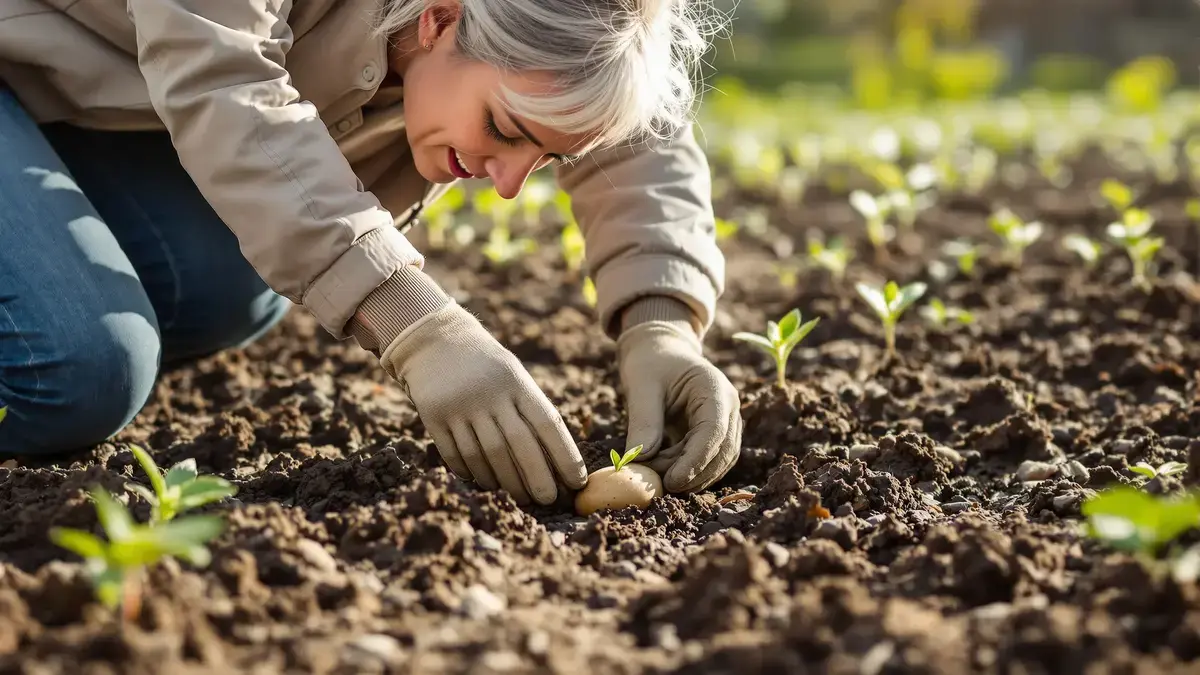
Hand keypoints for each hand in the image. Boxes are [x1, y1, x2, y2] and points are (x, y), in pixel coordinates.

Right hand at [379, 301, 586, 504]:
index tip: (578, 481)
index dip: (566, 456)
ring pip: (486, 456)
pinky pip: (456, 455)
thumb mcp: (513, 375)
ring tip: (519, 497)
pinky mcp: (434, 416)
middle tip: (548, 500)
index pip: (547, 424)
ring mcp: (460, 406)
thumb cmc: (486, 366)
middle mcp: (489, 394)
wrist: (435, 339)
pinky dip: (473, 473)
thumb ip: (531, 410)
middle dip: (537, 478)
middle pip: (518, 445)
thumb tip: (557, 460)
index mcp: (516, 382)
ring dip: (505, 482)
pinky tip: (485, 483)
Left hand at [616, 319, 742, 492]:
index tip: (673, 481)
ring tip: (658, 476)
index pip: (714, 431)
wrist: (659, 351)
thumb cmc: (650, 363)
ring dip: (692, 476)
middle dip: (693, 473)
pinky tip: (666, 472)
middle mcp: (728, 405)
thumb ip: (643, 422)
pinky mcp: (717, 433)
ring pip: (720, 461)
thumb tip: (640, 460)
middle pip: (723, 451)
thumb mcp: (641, 387)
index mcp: (714, 388)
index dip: (696, 461)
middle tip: (658, 484)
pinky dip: (691, 472)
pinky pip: (711, 460)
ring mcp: (726, 420)